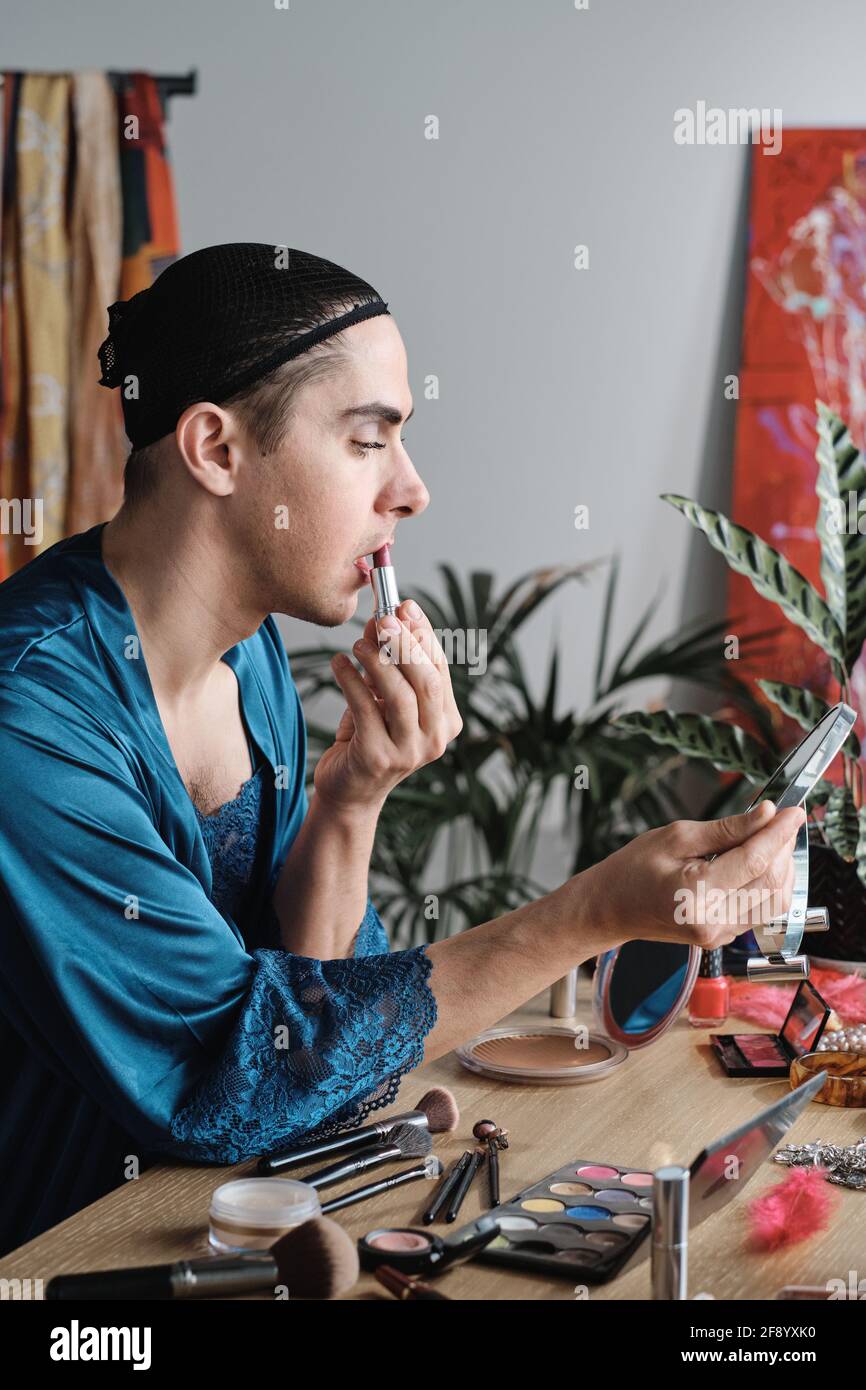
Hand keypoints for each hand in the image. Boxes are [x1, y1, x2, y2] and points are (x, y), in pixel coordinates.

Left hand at [314, 598, 462, 815]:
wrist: (350, 790)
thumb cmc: (369, 737)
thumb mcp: (382, 696)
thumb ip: (386, 660)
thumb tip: (380, 618)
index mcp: (446, 720)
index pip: (440, 669)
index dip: (423, 634)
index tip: (405, 605)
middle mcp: (435, 738)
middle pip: (427, 682)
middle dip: (405, 645)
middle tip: (383, 618)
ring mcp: (410, 752)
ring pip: (400, 696)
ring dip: (378, 662)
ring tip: (357, 644)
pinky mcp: (378, 758)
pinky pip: (366, 709)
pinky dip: (351, 681)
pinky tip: (339, 664)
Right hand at [568, 801, 804, 951]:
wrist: (611, 907)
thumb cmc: (633, 870)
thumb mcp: (677, 837)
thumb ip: (727, 829)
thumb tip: (765, 815)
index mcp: (696, 895)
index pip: (755, 861)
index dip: (779, 833)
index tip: (793, 811)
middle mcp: (712, 922)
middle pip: (771, 882)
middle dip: (783, 848)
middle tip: (781, 820)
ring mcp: (720, 935)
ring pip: (775, 900)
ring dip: (781, 868)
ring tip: (770, 840)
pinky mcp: (724, 937)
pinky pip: (762, 911)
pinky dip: (769, 884)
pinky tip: (759, 863)